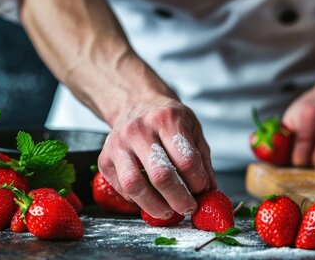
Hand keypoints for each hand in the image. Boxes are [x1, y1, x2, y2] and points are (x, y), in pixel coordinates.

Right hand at [97, 97, 216, 218]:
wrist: (135, 103)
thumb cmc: (166, 119)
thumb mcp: (192, 128)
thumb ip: (202, 160)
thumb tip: (209, 192)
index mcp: (166, 120)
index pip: (186, 160)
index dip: (198, 182)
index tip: (202, 189)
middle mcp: (139, 130)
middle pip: (161, 176)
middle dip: (179, 200)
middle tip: (188, 208)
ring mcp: (118, 144)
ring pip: (135, 186)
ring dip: (155, 206)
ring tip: (168, 211)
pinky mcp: (104, 159)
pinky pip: (122, 189)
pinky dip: (138, 200)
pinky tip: (149, 196)